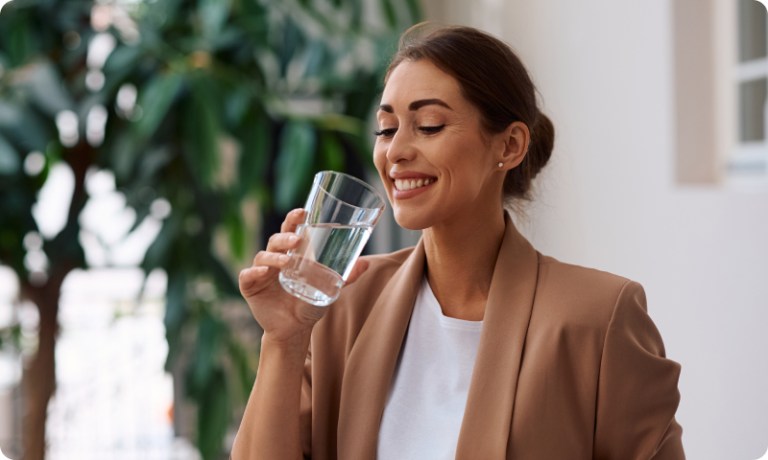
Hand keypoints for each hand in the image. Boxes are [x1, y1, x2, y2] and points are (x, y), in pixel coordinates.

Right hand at [238, 209, 368, 345]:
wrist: (295, 329)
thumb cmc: (310, 303)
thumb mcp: (329, 289)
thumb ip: (346, 277)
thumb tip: (366, 263)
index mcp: (291, 253)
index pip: (290, 230)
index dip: (293, 219)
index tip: (302, 212)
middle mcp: (274, 259)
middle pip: (275, 240)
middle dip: (285, 237)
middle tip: (297, 239)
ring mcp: (261, 272)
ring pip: (263, 256)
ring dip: (274, 256)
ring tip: (287, 261)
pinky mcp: (250, 287)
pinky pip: (248, 275)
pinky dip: (254, 272)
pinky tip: (264, 272)